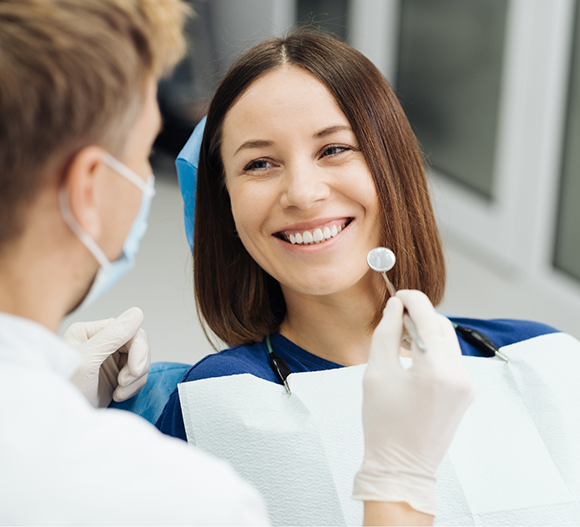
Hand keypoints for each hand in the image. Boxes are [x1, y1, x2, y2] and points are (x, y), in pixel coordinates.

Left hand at [65, 307, 150, 407]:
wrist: (61, 425)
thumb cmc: (65, 391)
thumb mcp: (87, 360)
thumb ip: (112, 335)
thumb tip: (137, 312)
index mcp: (90, 332)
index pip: (129, 329)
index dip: (138, 349)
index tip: (135, 371)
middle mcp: (101, 342)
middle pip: (138, 344)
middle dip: (137, 365)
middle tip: (125, 383)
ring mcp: (109, 360)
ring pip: (141, 360)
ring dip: (136, 379)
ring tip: (119, 392)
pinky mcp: (116, 376)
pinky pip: (139, 375)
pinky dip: (133, 387)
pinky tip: (118, 395)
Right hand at [353, 290, 474, 517]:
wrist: (402, 467)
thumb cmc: (383, 424)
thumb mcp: (377, 373)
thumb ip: (386, 333)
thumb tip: (396, 307)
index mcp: (436, 370)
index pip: (428, 317)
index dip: (412, 299)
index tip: (397, 294)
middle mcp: (459, 375)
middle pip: (442, 326)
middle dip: (419, 316)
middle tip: (394, 319)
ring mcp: (466, 385)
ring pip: (448, 341)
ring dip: (426, 333)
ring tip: (401, 341)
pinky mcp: (465, 393)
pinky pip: (451, 359)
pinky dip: (433, 351)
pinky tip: (413, 358)